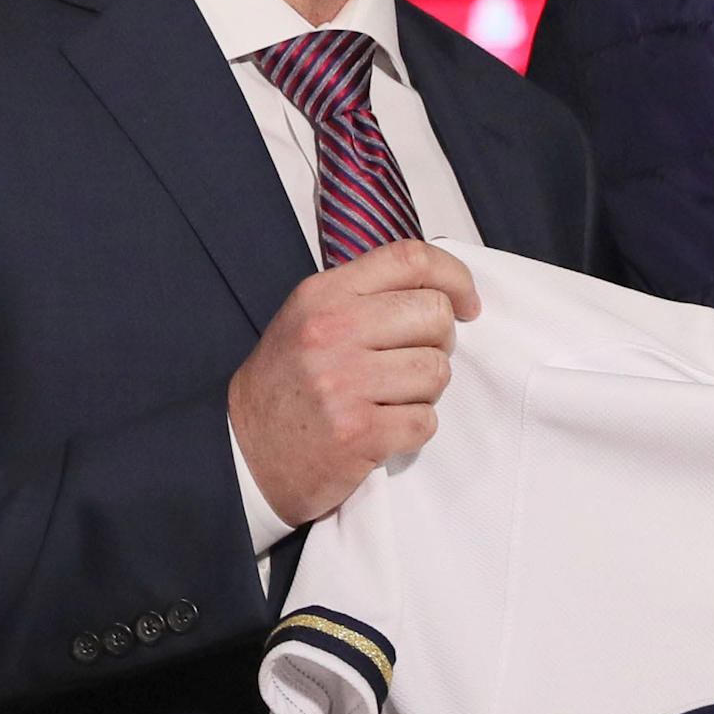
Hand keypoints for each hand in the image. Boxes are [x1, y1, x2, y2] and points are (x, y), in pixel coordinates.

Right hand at [230, 239, 480, 528]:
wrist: (246, 455)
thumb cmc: (287, 388)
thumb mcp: (309, 320)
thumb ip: (365, 297)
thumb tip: (442, 289)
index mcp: (322, 295)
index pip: (409, 259)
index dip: (454, 276)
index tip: (467, 303)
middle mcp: (331, 331)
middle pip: (434, 314)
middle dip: (440, 342)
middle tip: (414, 362)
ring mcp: (343, 383)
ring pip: (436, 371)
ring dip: (425, 391)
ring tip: (391, 399)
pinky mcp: (358, 433)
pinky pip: (424, 421)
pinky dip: (413, 429)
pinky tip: (384, 429)